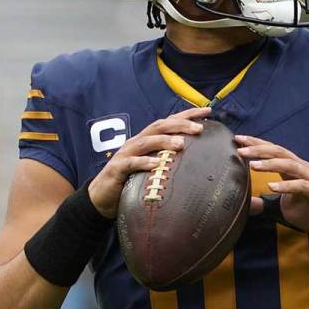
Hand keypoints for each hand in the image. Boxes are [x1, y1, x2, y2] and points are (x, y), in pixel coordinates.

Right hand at [87, 106, 210, 217]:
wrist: (102, 196)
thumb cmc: (131, 181)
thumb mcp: (152, 168)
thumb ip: (168, 161)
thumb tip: (196, 161)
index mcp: (147, 140)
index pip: (169, 122)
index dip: (187, 115)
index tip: (207, 111)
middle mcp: (137, 142)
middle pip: (159, 127)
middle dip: (180, 125)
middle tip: (199, 128)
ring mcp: (126, 154)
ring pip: (147, 142)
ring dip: (164, 141)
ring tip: (181, 143)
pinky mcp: (117, 169)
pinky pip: (131, 163)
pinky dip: (144, 162)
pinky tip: (157, 164)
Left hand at [235, 135, 308, 235]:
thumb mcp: (286, 207)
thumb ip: (267, 203)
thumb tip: (246, 204)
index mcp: (293, 169)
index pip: (273, 151)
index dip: (256, 144)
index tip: (237, 139)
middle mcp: (302, 169)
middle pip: (279, 152)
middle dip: (258, 149)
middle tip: (239, 148)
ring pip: (290, 164)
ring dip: (270, 163)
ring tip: (253, 164)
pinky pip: (301, 186)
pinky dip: (286, 186)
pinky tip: (272, 186)